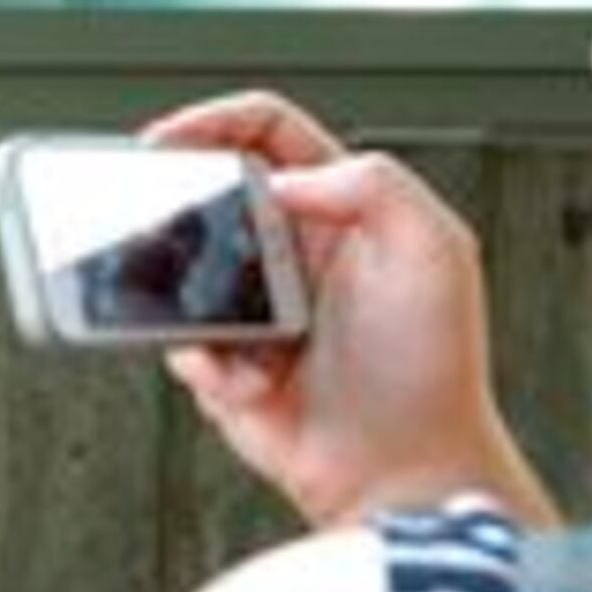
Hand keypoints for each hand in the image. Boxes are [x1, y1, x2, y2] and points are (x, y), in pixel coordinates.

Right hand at [141, 91, 551, 529]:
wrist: (403, 471)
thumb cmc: (433, 369)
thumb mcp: (436, 252)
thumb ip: (374, 186)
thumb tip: (282, 179)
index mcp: (343, 211)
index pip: (268, 134)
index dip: (213, 121)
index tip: (167, 142)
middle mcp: (294, 254)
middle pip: (210, 198)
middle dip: (177, 211)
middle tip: (156, 226)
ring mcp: (256, 310)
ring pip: (182, 277)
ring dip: (189, 301)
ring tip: (228, 333)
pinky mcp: (228, 365)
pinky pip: (182, 347)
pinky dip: (204, 365)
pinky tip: (248, 383)